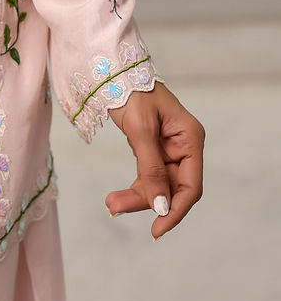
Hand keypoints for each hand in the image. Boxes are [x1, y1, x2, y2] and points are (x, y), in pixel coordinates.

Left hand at [106, 82, 204, 238]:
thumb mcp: (140, 130)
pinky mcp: (153, 149)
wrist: (113, 71)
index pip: (190, 186)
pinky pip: (147, 176)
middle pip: (172, 188)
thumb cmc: (131, 92)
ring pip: (157, 185)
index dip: (175, 210)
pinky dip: (134, 187)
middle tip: (114, 208)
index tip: (157, 229)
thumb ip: (151, 169)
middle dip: (147, 201)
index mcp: (190, 139)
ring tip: (110, 204)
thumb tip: (161, 206)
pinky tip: (116, 197)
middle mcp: (183, 146)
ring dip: (136, 196)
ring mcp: (168, 149)